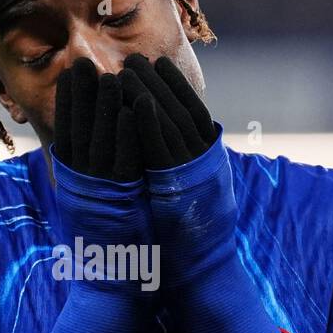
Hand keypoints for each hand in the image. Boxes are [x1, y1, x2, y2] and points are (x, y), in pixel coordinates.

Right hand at [50, 58, 156, 308]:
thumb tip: (77, 156)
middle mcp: (83, 187)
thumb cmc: (105, 252)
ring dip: (105, 107)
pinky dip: (128, 132)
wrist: (112, 289)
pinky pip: (125, 160)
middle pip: (80, 132)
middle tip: (80, 63)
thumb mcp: (89, 210)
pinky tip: (132, 107)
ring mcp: (101, 193)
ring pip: (102, 141)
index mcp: (73, 185)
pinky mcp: (123, 202)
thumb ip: (85, 182)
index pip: (66, 135)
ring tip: (108, 75)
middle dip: (80, 96)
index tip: (68, 77)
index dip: (68, 105)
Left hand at [118, 53, 236, 293]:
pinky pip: (158, 150)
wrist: (200, 274)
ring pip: (167, 124)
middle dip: (154, 82)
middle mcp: (202, 163)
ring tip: (126, 69)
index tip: (157, 62)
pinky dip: (147, 124)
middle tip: (134, 57)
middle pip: (176, 110)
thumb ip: (187, 168)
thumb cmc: (192, 240)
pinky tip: (132, 103)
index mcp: (207, 161)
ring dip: (146, 94)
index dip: (175, 86)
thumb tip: (182, 143)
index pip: (191, 111)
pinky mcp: (173, 190)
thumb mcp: (194, 196)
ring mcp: (190, 176)